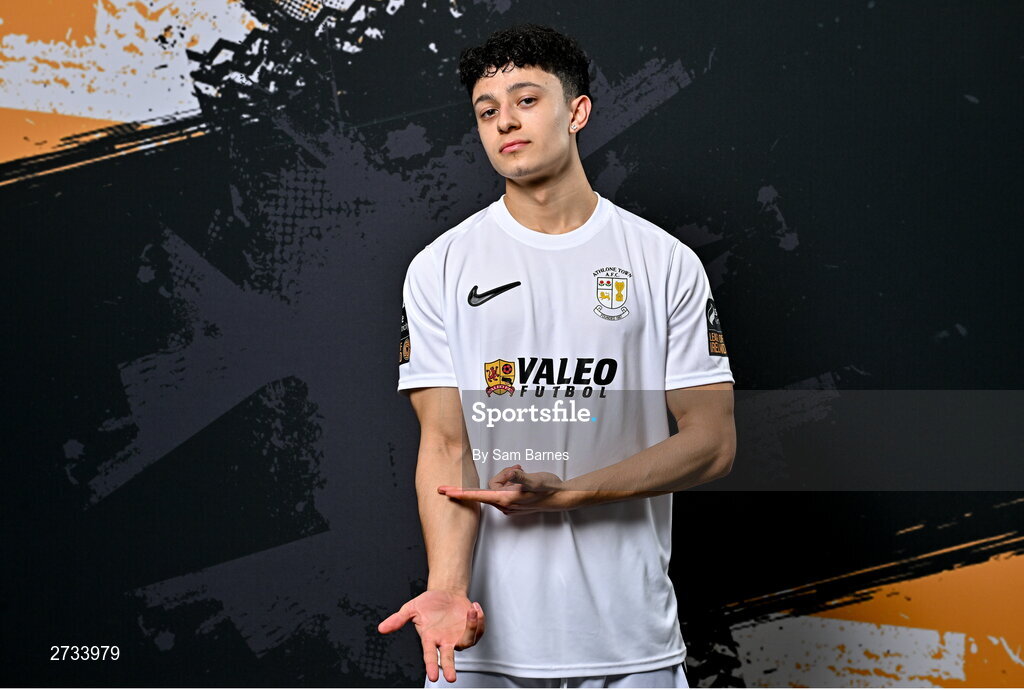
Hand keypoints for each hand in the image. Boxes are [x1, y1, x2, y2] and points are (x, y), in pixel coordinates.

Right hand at [378, 590, 484, 682]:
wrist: (446, 594)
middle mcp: (445, 641)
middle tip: (451, 678)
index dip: (431, 666)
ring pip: (468, 641)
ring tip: (471, 610)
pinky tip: (474, 608)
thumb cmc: (429, 603)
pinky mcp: (470, 630)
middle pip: (449, 658)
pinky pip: (478, 630)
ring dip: (472, 626)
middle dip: (450, 668)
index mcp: (430, 638)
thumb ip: (398, 619)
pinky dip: (479, 619)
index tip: (433, 677)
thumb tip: (382, 629)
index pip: (430, 655)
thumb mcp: (411, 608)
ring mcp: (458, 637)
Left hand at [438, 464, 570, 514]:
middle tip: (518, 469)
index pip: (476, 495)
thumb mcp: (536, 479)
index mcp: (505, 499)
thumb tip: (511, 474)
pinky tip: (523, 478)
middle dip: (502, 475)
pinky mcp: (513, 503)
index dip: (459, 492)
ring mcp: (508, 505)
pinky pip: (504, 489)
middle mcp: (504, 505)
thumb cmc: (549, 488)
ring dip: (508, 476)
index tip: (443, 491)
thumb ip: (521, 477)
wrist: (562, 498)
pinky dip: (511, 481)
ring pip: (497, 485)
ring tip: (523, 473)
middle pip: (490, 485)